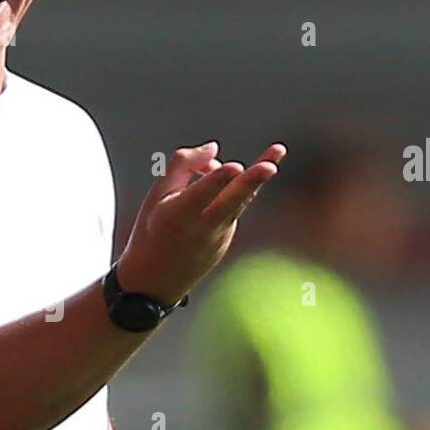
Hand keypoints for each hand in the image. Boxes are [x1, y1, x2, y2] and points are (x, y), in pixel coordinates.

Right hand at [118, 141, 286, 305]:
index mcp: (176, 216)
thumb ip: (182, 166)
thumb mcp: (156, 197)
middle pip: (231, 202)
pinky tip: (228, 177)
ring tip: (277, 150)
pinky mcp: (227, 240)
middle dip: (251, 182)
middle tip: (271, 167)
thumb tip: (214, 148)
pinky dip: (231, 188)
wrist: (154, 282)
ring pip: (239, 200)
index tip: (234, 166)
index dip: (217, 180)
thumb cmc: (152, 231)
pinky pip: (233, 207)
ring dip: (257, 178)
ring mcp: (218, 237)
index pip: (200, 195)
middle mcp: (200, 228)